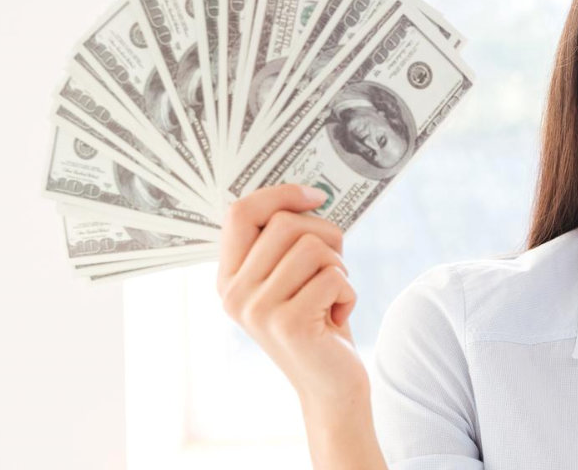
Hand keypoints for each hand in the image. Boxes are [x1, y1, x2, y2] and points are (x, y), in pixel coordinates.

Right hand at [217, 183, 365, 404]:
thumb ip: (286, 242)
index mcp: (229, 277)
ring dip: (339, 268)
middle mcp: (235, 294)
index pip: (239, 213)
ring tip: (331, 297)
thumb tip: (309, 192)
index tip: (315, 195)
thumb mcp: (292, 278)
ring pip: (314, 248)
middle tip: (334, 266)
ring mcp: (258, 310)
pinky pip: (334, 277)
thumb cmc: (318, 321)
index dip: (280, 194)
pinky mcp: (289, 324)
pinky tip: (336, 318)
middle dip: (326, 236)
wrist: (330, 385)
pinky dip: (348, 293)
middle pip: (285, 224)